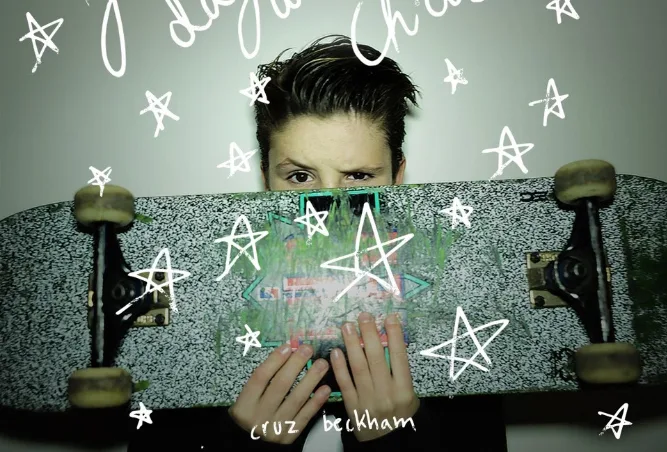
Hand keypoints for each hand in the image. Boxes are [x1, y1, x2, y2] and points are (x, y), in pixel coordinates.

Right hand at [229, 343, 330, 443]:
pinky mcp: (289, 437)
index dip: (274, 360)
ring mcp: (275, 428)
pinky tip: (325, 388)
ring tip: (322, 364)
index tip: (288, 346)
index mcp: (244, 406)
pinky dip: (316, 402)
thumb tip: (287, 353)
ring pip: (295, 399)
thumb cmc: (251, 415)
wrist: (253, 446)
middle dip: (296, 364)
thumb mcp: (248, 400)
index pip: (260, 377)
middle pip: (280, 385)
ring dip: (311, 379)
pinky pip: (305, 416)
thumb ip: (264, 380)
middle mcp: (259, 417)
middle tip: (308, 349)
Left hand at [331, 312, 419, 441]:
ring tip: (348, 326)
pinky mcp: (353, 407)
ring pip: (359, 368)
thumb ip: (399, 372)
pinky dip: (340, 367)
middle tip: (364, 316)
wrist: (387, 441)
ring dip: (352, 345)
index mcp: (404, 390)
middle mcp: (387, 395)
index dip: (394, 336)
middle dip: (370, 335)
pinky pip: (345, 384)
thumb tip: (389, 341)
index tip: (390, 317)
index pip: (400, 358)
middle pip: (377, 359)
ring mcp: (368, 401)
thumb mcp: (409, 395)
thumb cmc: (400, 413)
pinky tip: (336, 351)